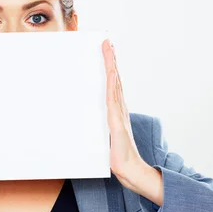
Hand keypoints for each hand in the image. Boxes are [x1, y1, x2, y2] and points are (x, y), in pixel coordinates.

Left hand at [102, 39, 144, 181]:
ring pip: (114, 83)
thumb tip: (84, 122)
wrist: (128, 169)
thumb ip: (99, 127)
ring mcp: (119, 112)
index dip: (110, 68)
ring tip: (108, 48)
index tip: (107, 53)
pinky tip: (111, 71)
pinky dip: (113, 82)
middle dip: (110, 60)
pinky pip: (113, 97)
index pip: (112, 84)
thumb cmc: (116, 155)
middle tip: (107, 42)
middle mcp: (119, 108)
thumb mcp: (103, 136)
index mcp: (116, 110)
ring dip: (111, 65)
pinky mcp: (116, 120)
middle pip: (114, 78)